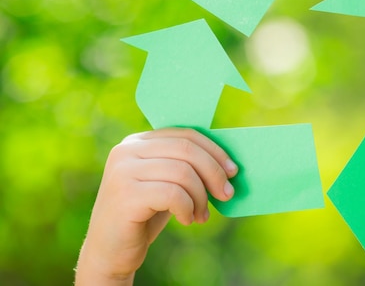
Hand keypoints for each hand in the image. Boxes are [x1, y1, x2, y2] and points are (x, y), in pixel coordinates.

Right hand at [75, 128, 237, 285]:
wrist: (110, 252)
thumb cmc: (145, 215)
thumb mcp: (166, 182)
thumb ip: (185, 165)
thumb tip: (227, 161)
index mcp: (138, 141)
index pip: (185, 135)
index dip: (214, 151)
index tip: (232, 171)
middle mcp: (127, 150)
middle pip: (187, 150)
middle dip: (214, 172)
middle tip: (227, 194)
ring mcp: (123, 171)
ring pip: (183, 172)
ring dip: (201, 196)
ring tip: (202, 215)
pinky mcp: (125, 195)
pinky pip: (173, 194)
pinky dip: (187, 208)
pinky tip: (186, 220)